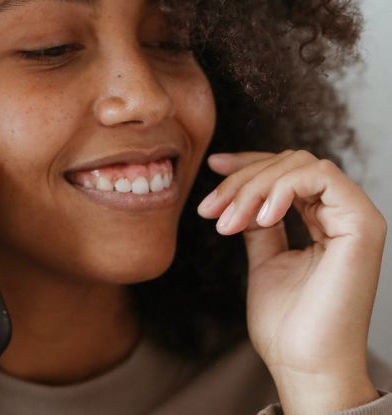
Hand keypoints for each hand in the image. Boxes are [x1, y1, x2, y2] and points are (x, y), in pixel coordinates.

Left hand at [197, 150, 385, 413]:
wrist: (303, 364)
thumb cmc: (286, 324)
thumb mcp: (264, 260)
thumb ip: (259, 225)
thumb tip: (242, 197)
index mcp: (323, 222)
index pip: (287, 172)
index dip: (248, 164)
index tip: (213, 166)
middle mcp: (343, 215)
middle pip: (289, 163)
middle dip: (242, 180)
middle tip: (211, 211)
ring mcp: (356, 218)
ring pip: (301, 165)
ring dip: (254, 187)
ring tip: (228, 223)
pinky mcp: (362, 226)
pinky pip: (322, 177)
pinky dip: (283, 188)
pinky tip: (260, 216)